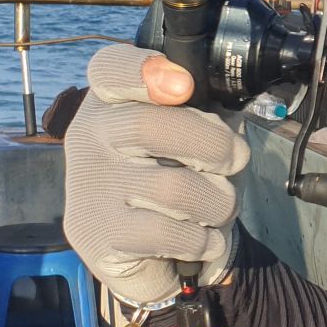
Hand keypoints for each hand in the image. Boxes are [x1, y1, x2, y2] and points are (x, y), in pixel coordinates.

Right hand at [63, 45, 249, 306]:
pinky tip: (204, 241)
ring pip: (173, 187)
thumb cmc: (176, 180)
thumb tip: (238, 103)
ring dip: (218, 201)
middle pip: (151, 127)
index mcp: (111, 102)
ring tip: (218, 208)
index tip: (183, 84)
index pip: (109, 69)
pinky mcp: (97, 237)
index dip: (142, 70)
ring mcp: (88, 189)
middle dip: (214, 145)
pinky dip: (204, 241)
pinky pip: (170, 234)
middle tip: (235, 160)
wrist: (147, 256)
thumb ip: (209, 111)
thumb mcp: (193, 137)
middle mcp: (89, 137)